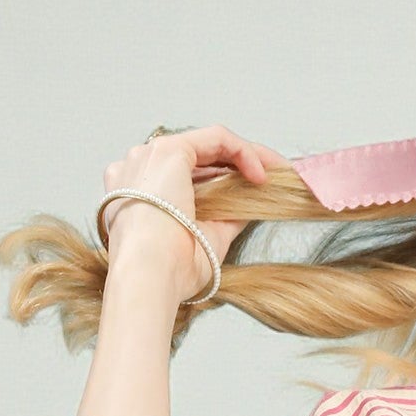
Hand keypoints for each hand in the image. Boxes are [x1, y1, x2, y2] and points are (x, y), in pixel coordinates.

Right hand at [100, 124, 289, 306]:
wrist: (150, 276)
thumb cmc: (170, 270)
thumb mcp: (206, 239)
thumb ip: (225, 218)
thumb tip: (249, 207)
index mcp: (140, 192)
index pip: (188, 174)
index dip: (224, 178)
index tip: (254, 190)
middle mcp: (141, 168)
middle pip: (200, 156)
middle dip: (239, 164)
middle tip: (273, 178)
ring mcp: (150, 156)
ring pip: (209, 144)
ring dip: (247, 156)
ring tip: (274, 174)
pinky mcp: (168, 151)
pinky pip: (216, 139)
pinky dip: (244, 152)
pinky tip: (261, 174)